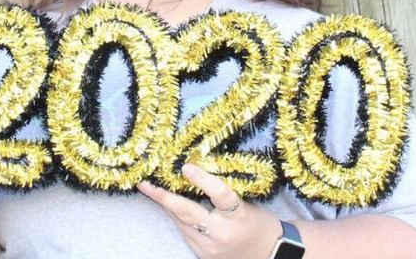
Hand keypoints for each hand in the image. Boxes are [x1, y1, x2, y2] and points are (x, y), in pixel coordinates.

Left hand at [137, 163, 281, 258]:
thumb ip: (224, 191)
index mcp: (239, 216)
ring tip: (150, 189)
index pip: (221, 195)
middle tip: (145, 184)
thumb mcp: (247, 203)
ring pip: (182, 223)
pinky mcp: (203, 255)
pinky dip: (176, 217)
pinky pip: (185, 232)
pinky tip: (167, 206)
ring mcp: (210, 248)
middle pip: (189, 213)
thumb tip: (194, 171)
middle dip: (164, 198)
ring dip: (166, 205)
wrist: (270, 255)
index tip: (186, 166)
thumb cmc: (259, 222)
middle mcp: (222, 234)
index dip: (203, 180)